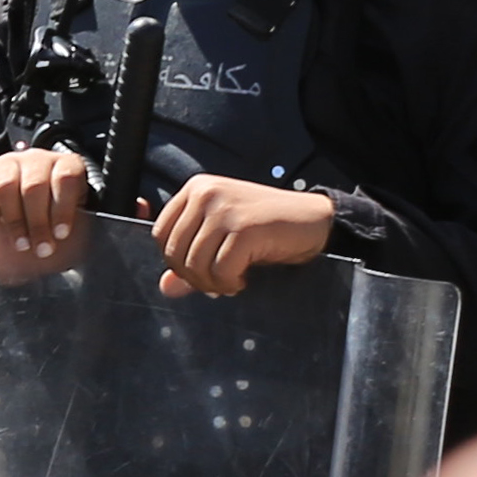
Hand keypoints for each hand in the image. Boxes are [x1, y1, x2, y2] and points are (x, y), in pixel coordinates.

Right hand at [0, 146, 92, 284]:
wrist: (17, 220)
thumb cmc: (49, 224)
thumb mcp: (68, 225)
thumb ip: (71, 230)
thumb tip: (75, 250)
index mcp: (66, 166)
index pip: (66, 179)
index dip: (63, 209)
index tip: (60, 235)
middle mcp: (37, 159)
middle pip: (34, 186)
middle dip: (37, 223)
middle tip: (40, 249)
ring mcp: (7, 163)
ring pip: (6, 186)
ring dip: (13, 221)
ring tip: (20, 242)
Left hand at [150, 172, 336, 298]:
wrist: (315, 220)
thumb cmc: (267, 228)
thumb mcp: (223, 238)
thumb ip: (192, 258)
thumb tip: (166, 288)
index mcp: (195, 189)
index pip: (160, 233)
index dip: (174, 261)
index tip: (198, 272)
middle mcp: (206, 193)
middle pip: (174, 251)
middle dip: (193, 278)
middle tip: (217, 284)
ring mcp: (225, 209)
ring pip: (195, 263)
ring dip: (212, 284)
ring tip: (231, 282)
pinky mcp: (244, 228)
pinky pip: (220, 270)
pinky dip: (229, 283)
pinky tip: (243, 280)